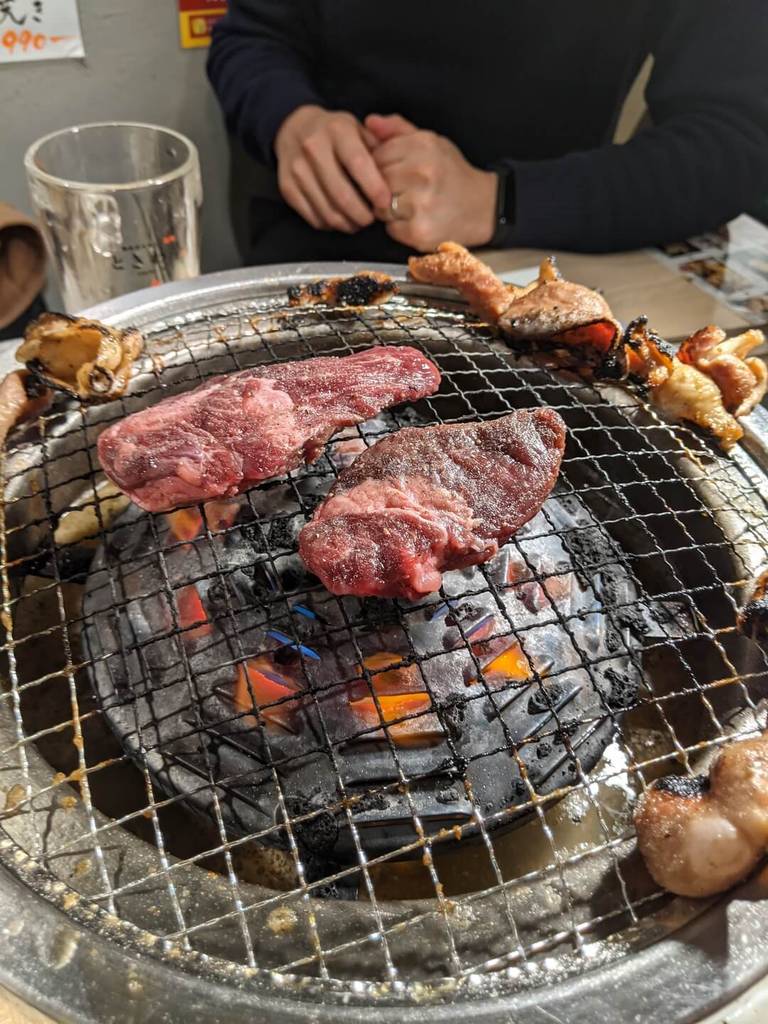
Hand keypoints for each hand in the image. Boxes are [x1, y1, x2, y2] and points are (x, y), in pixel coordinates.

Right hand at [275, 105, 390, 233]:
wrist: (294, 128)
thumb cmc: (335, 133)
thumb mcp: (359, 128)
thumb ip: (381, 145)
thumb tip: (398, 171)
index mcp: (337, 131)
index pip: (359, 164)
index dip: (374, 188)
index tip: (385, 203)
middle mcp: (313, 148)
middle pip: (342, 195)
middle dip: (362, 215)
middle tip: (372, 219)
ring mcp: (297, 169)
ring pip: (328, 212)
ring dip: (348, 224)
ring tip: (358, 221)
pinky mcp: (287, 188)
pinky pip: (314, 218)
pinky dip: (331, 225)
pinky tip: (340, 218)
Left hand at [366, 114, 496, 251]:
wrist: (484, 208)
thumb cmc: (453, 175)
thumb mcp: (432, 143)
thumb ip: (399, 130)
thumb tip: (369, 122)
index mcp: (424, 146)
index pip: (378, 155)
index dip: (381, 166)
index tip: (395, 173)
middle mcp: (423, 172)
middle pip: (378, 181)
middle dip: (384, 188)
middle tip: (403, 192)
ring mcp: (421, 203)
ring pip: (381, 207)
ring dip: (390, 210)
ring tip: (411, 206)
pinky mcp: (420, 231)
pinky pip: (391, 229)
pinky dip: (400, 228)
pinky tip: (417, 220)